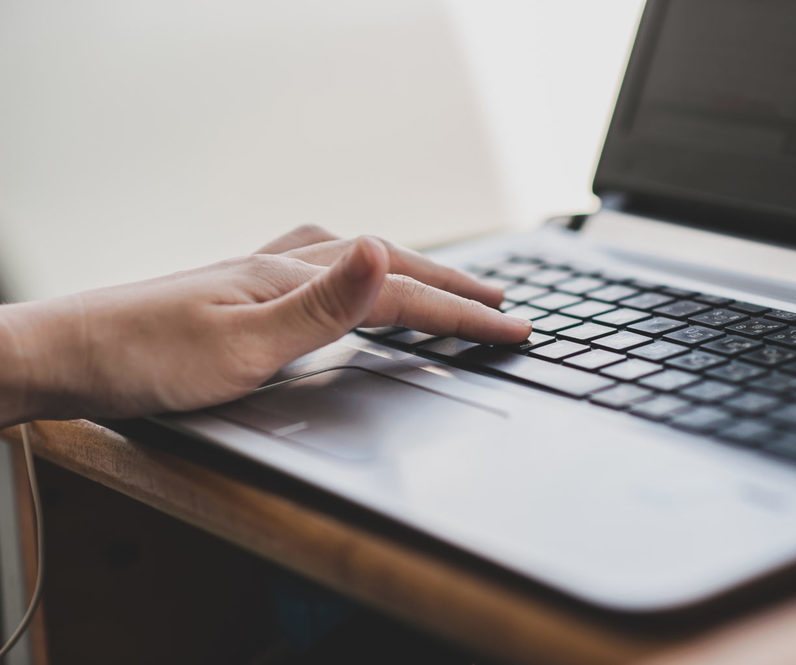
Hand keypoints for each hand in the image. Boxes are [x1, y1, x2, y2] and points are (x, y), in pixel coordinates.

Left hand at [0, 226, 529, 424]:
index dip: (462, 313)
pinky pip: (320, 265)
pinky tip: (350, 272)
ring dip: (412, 272)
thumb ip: (320, 305)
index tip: (515, 328)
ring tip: (447, 284)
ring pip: (356, 261)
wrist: (65, 356)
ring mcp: (260, 274)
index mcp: (293, 280)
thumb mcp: (241, 345)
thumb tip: (380, 248)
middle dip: (452, 288)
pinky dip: (358, 268)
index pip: (401, 293)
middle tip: (501, 303)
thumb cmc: (145, 362)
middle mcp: (282, 266)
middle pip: (387, 267)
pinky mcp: (240, 288)